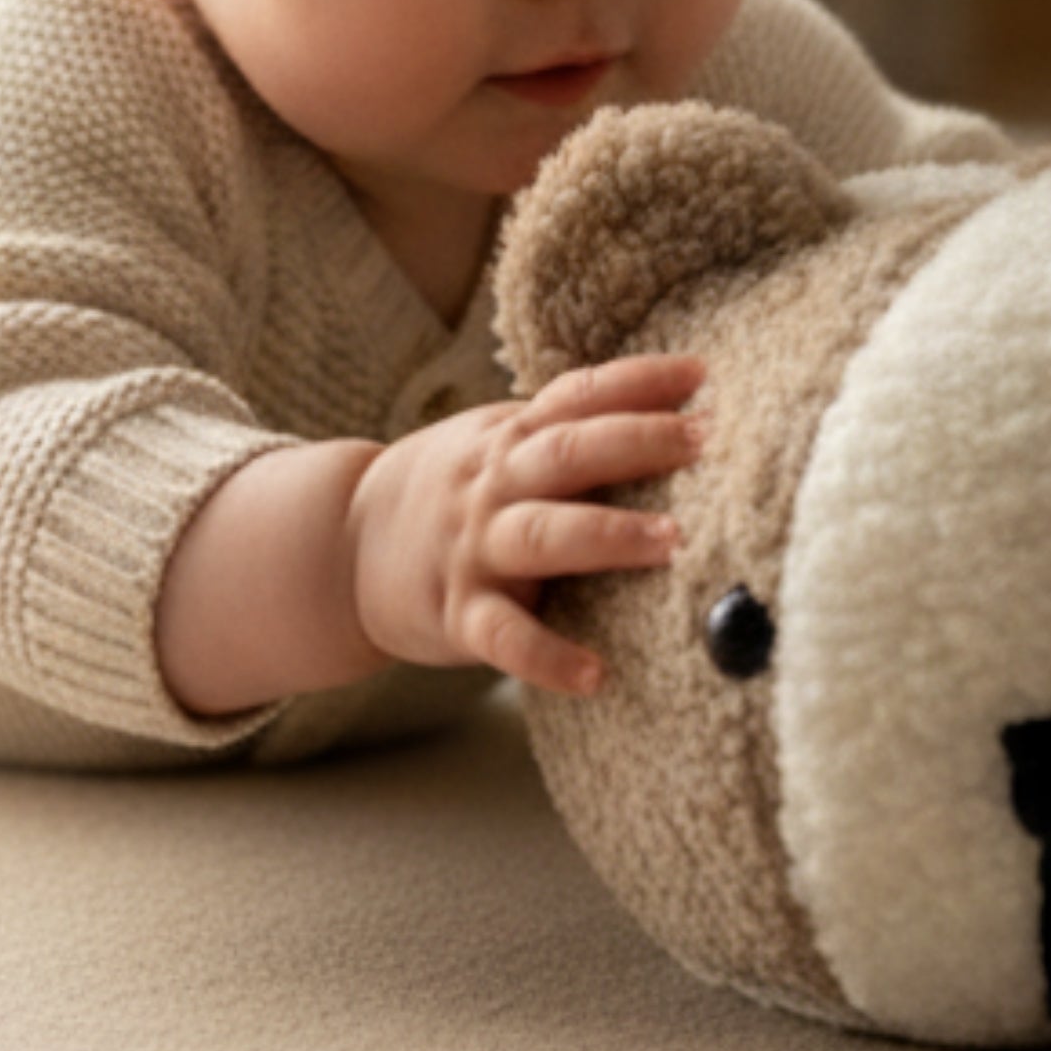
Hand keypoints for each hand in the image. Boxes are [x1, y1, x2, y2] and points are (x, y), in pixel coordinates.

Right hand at [345, 352, 708, 696]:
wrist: (346, 543)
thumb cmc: (458, 492)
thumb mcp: (499, 444)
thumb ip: (569, 431)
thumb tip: (683, 412)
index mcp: (511, 437)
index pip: (576, 396)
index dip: (636, 382)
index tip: (702, 375)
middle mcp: (494, 483)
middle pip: (566, 454)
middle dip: (636, 444)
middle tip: (705, 442)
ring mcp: (474, 547)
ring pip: (542, 535)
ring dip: (607, 535)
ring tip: (673, 543)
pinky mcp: (458, 613)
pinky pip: (504, 637)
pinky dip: (547, 656)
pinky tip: (594, 675)